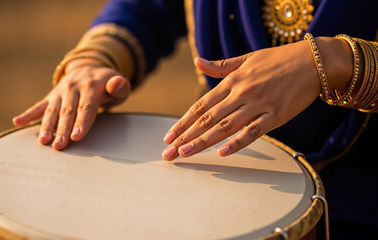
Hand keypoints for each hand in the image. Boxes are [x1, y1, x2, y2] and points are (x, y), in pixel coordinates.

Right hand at [12, 58, 130, 149]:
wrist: (89, 67)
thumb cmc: (108, 83)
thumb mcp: (119, 84)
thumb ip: (120, 86)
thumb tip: (118, 82)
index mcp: (91, 86)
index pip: (87, 107)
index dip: (82, 122)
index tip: (77, 136)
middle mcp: (73, 88)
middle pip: (68, 112)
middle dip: (63, 130)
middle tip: (59, 146)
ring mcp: (61, 92)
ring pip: (53, 110)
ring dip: (47, 126)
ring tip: (43, 141)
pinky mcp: (52, 96)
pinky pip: (39, 105)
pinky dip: (28, 114)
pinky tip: (17, 122)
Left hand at [161, 38, 351, 160]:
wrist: (313, 61)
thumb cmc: (278, 59)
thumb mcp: (246, 58)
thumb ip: (220, 66)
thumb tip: (196, 62)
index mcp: (232, 81)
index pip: (201, 105)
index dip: (183, 121)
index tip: (169, 136)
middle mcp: (241, 93)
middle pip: (208, 119)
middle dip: (186, 137)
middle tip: (169, 153)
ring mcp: (258, 105)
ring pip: (225, 127)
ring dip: (203, 141)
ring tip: (184, 153)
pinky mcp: (276, 116)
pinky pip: (254, 132)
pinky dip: (238, 142)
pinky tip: (222, 153)